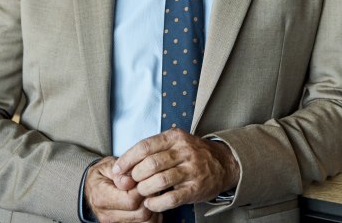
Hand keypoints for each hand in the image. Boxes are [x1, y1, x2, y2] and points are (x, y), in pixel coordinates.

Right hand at [85, 156, 160, 222]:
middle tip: (150, 186)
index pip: (131, 200)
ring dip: (152, 209)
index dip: (143, 189)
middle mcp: (107, 215)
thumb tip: (130, 181)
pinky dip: (150, 216)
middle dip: (150, 199)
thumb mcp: (107, 166)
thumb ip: (119, 173)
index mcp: (101, 197)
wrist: (92, 186)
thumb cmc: (101, 174)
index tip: (144, 179)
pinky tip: (147, 203)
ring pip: (145, 222)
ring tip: (149, 194)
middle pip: (140, 213)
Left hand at [112, 129, 240, 211]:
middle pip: (150, 164)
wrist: (224, 163)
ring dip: (144, 189)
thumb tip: (124, 168)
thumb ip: (152, 152)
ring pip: (159, 180)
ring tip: (141, 192)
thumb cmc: (192, 153)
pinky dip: (156, 203)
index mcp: (175, 137)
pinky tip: (151, 203)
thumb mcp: (175, 143)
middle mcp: (184, 151)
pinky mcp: (196, 189)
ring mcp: (191, 170)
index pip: (145, 146)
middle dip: (134, 176)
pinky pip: (171, 198)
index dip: (127, 159)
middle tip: (129, 183)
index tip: (116, 170)